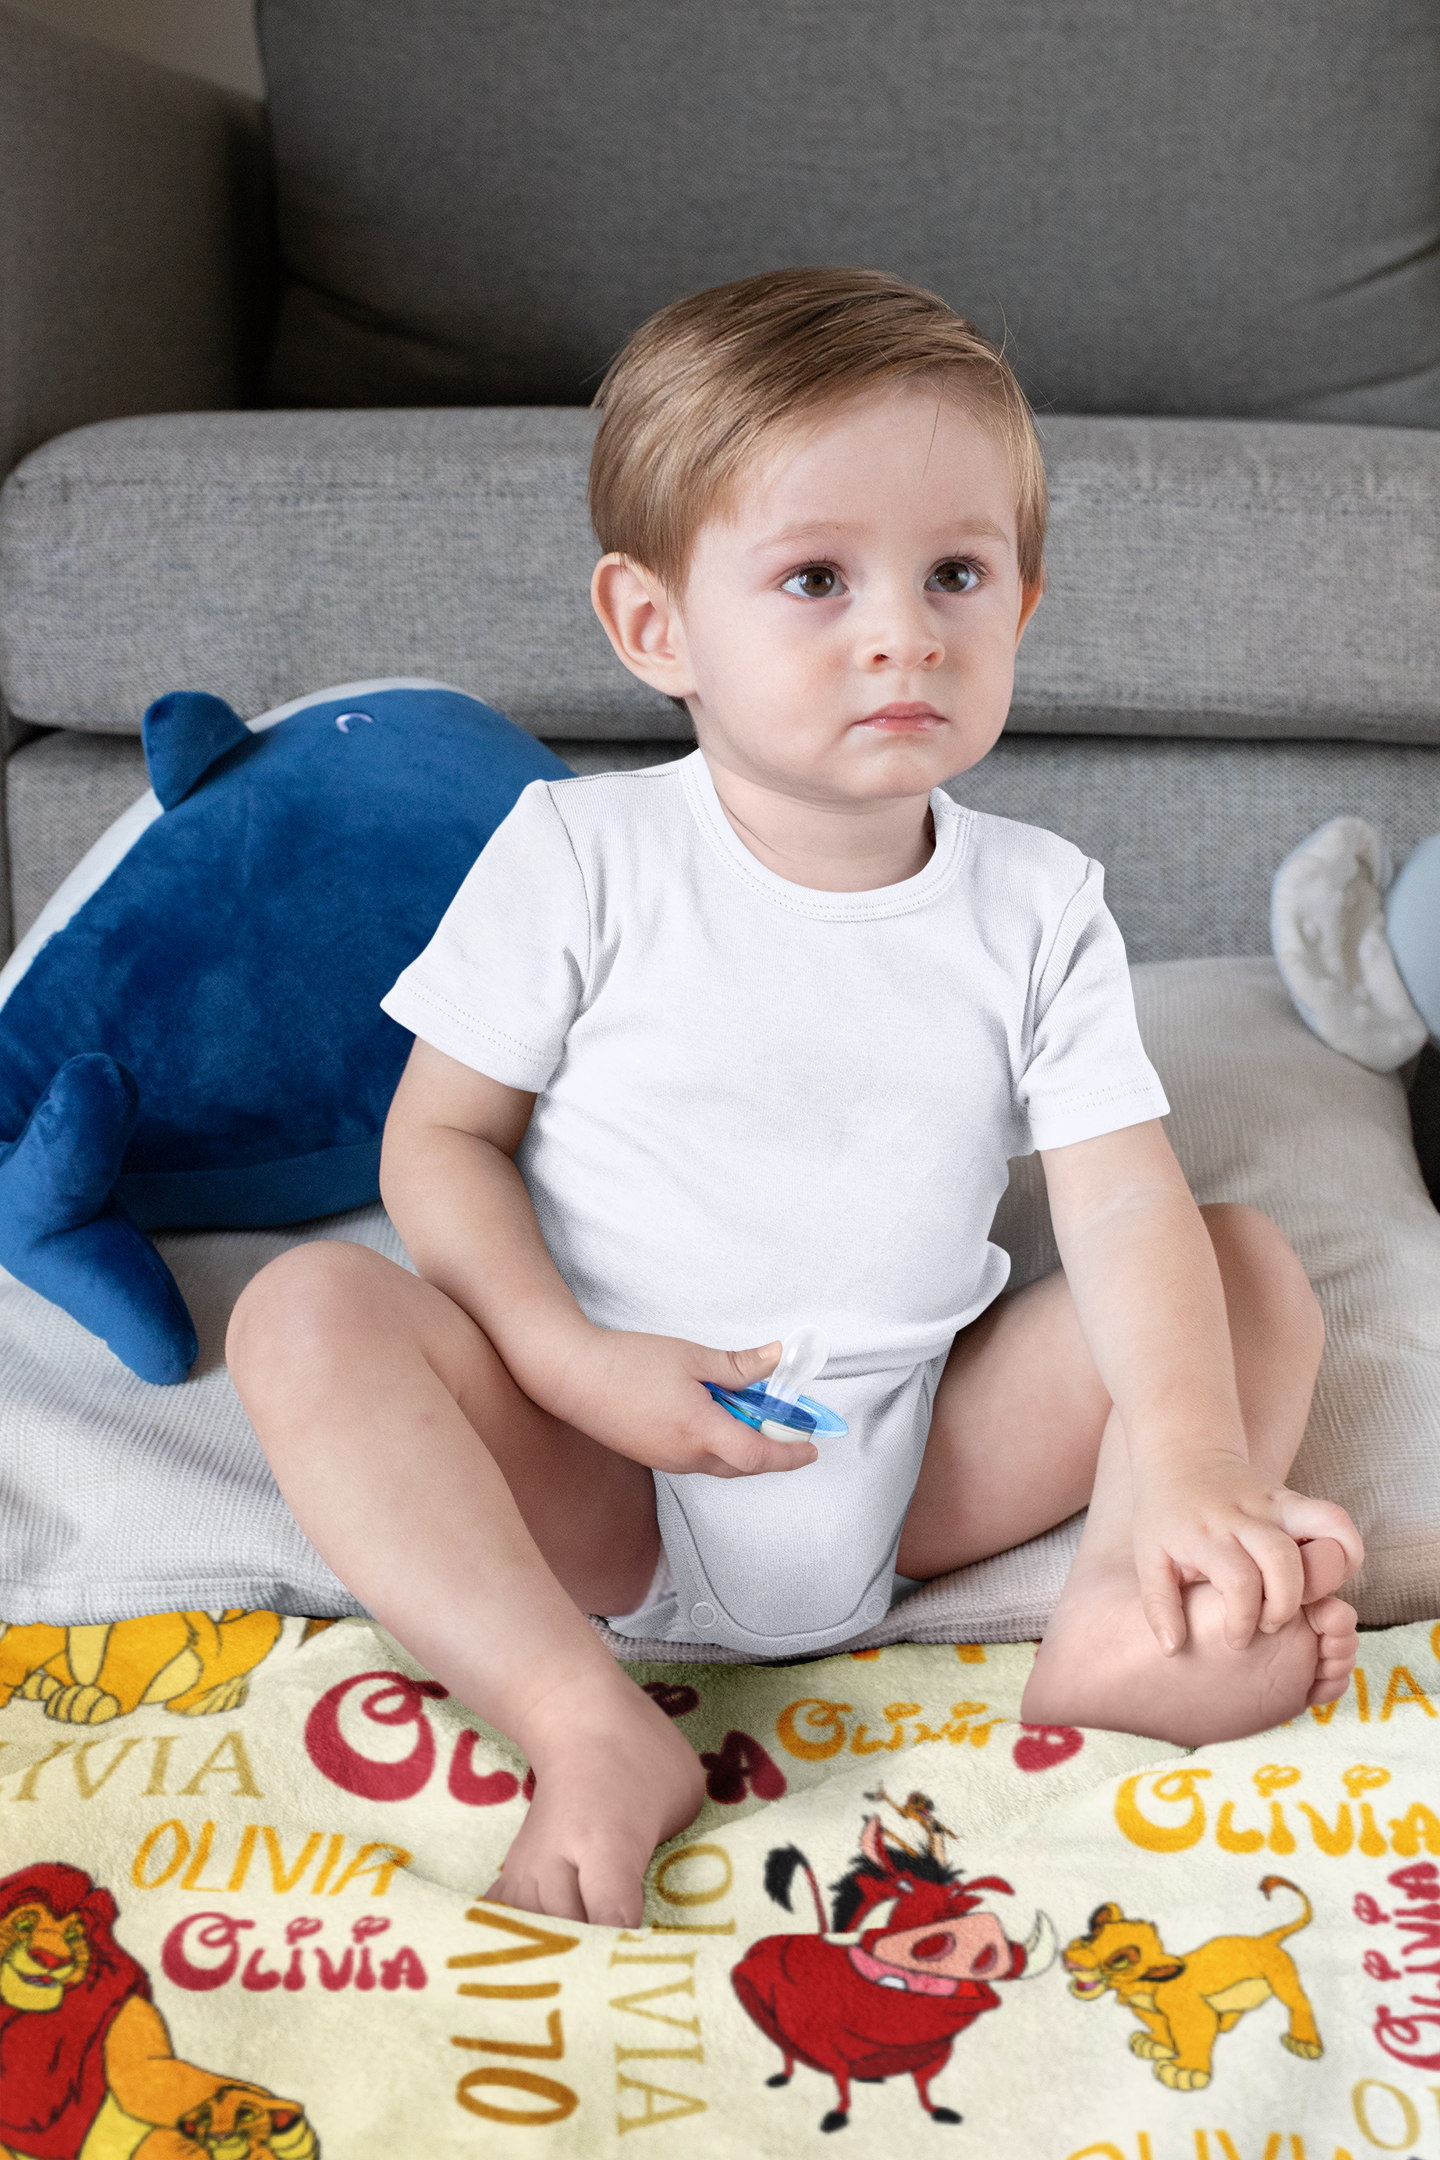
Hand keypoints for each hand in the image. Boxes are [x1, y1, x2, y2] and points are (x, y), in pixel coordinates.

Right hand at [541, 1328, 817, 1478]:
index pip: (759, 1454)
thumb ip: (738, 1365)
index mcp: (700, 1431)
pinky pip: (696, 1459)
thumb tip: (777, 1359)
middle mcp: (685, 1456)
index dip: (790, 1453)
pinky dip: (717, 1444)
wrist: (570, 1376)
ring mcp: (665, 1460)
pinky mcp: (651, 1456)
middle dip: (771, 1450)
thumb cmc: (628, 1362)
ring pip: (719, 1464)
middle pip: (743, 1465)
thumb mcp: (691, 1357)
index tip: (812, 1447)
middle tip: (790, 1427)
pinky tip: (714, 1416)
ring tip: (750, 1413)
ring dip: (742, 1446)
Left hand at [1131, 1451, 1362, 1653]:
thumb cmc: (1165, 1515)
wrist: (1184, 1454)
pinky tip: (1327, 1574)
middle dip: (1284, 1605)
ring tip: (1306, 1600)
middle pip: (1284, 1559)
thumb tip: (1174, 1649)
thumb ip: (1158, 1605)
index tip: (1236, 1638)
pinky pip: (1335, 1519)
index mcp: (1206, 1534)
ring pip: (1322, 1530)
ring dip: (1326, 1575)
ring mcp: (1273, 1502)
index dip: (1244, 1619)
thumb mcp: (1149, 1558)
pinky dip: (1346, 1549)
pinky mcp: (1293, 1498)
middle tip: (1268, 1623)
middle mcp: (1243, 1515)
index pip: (1240, 1581)